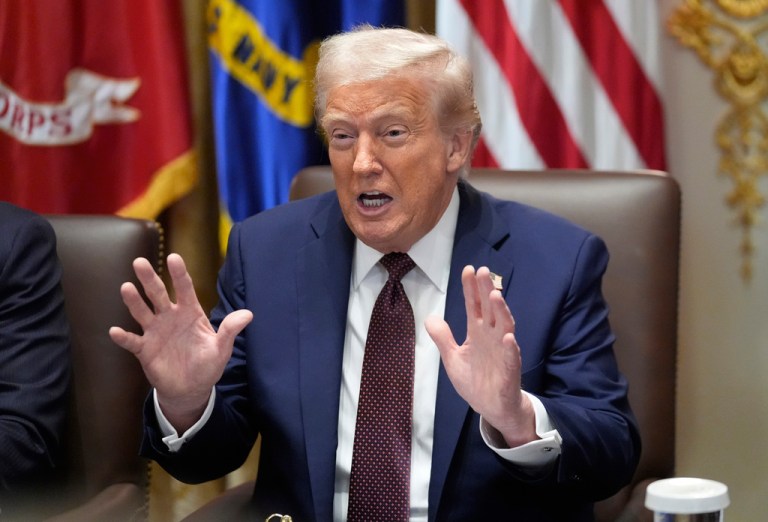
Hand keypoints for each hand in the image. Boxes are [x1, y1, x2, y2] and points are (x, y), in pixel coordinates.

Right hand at [109, 253, 251, 431]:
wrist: (191, 388)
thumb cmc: (207, 364)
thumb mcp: (221, 348)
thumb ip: (230, 330)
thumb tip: (248, 314)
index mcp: (190, 312)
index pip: (185, 289)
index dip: (179, 274)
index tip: (174, 258)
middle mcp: (170, 317)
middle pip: (158, 294)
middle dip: (149, 279)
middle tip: (140, 262)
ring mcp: (155, 331)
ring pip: (142, 312)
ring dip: (134, 301)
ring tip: (126, 288)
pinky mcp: (144, 349)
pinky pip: (132, 341)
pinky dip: (123, 337)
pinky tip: (115, 331)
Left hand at [425, 265, 535, 446]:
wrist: (491, 407)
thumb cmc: (475, 381)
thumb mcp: (452, 358)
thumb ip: (443, 338)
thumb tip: (430, 317)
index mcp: (478, 332)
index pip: (474, 305)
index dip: (471, 289)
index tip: (468, 270)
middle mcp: (492, 336)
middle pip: (490, 309)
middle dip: (486, 290)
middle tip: (483, 271)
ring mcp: (503, 351)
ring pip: (504, 327)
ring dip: (501, 312)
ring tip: (495, 295)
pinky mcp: (510, 370)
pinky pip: (512, 357)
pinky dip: (510, 347)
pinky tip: (508, 337)